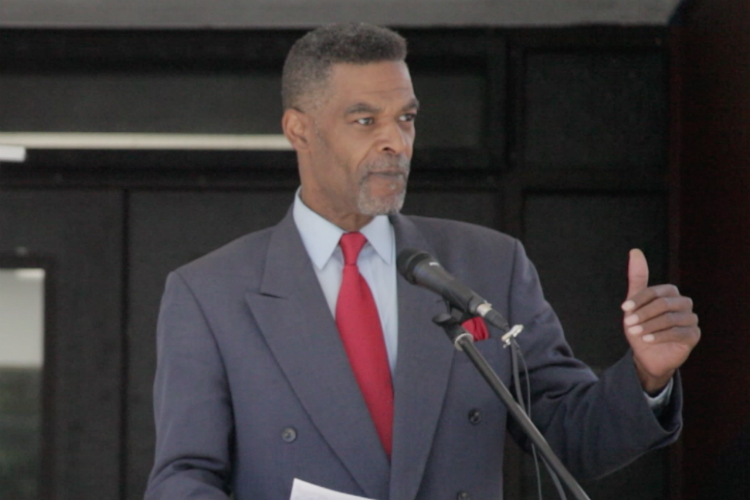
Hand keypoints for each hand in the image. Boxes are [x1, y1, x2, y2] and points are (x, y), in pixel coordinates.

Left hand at [621, 249, 700, 393]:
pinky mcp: (694, 335)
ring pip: (670, 319)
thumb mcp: (634, 304)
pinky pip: (677, 333)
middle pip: (663, 304)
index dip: (638, 300)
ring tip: (636, 333)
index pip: (655, 291)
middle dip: (643, 314)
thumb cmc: (640, 326)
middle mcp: (684, 303)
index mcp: (670, 293)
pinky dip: (659, 336)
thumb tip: (635, 250)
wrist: (647, 355)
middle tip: (628, 324)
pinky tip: (647, 340)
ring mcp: (691, 319)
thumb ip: (637, 278)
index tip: (624, 309)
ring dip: (649, 326)